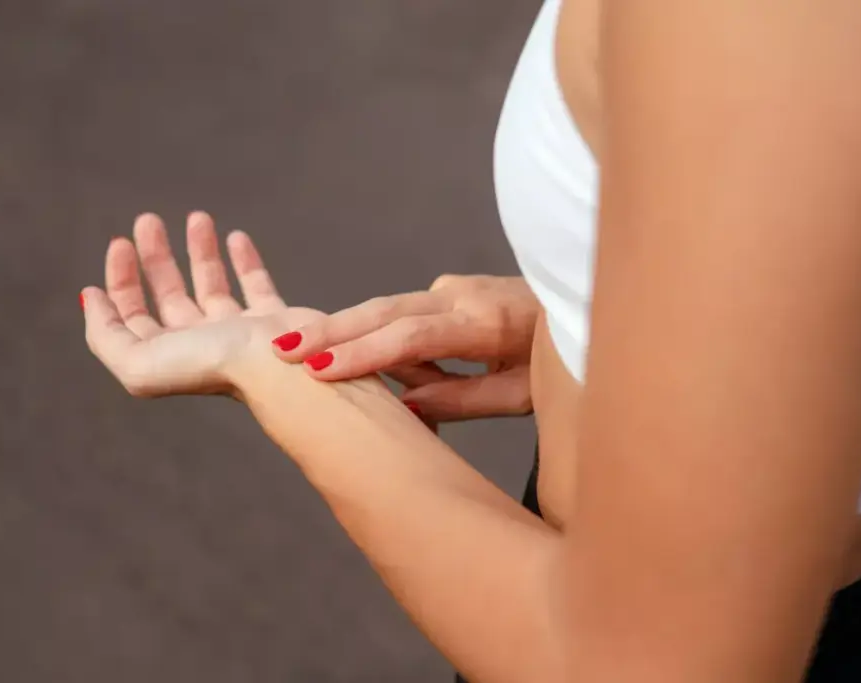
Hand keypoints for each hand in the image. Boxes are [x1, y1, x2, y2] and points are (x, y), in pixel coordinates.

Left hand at [82, 212, 323, 397]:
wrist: (278, 368)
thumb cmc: (211, 364)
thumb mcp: (137, 362)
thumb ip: (105, 336)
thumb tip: (92, 299)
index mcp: (169, 356)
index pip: (134, 316)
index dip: (121, 280)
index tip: (120, 244)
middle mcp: (202, 344)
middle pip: (170, 296)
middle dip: (155, 257)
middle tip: (148, 220)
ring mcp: (240, 331)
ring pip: (212, 285)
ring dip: (198, 250)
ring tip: (196, 216)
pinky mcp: (273, 318)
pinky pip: (256, 285)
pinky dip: (245, 260)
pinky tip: (234, 236)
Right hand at [270, 274, 538, 421]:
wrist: (581, 301)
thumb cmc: (559, 358)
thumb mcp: (521, 392)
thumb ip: (463, 398)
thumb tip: (407, 406)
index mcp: (485, 321)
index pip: (412, 337)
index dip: (366, 354)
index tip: (322, 369)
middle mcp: (462, 295)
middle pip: (385, 311)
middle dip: (332, 329)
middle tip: (280, 346)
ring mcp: (454, 287)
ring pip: (388, 310)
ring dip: (344, 331)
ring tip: (293, 349)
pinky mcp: (449, 291)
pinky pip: (404, 315)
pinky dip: (376, 335)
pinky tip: (349, 356)